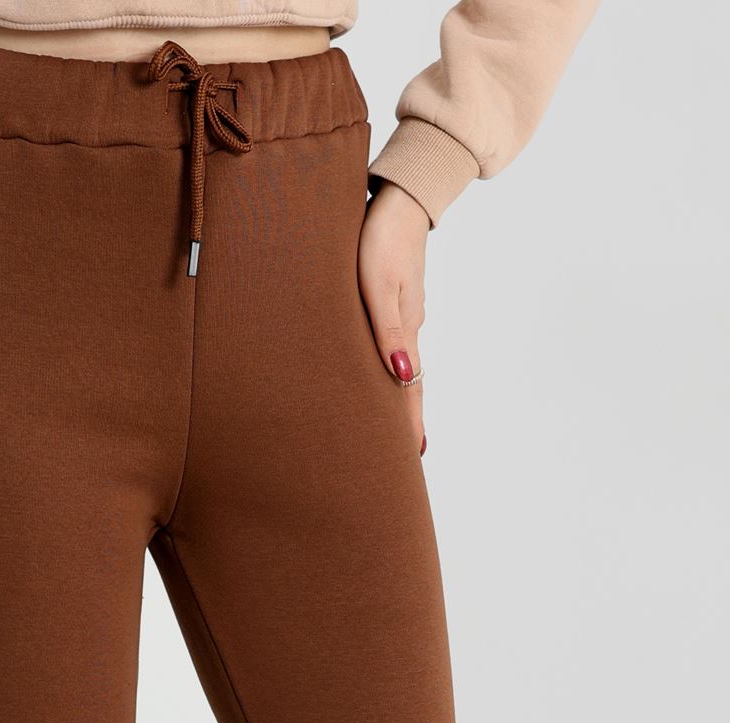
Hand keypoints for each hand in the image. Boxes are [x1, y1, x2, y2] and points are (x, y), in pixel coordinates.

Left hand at [358, 183, 430, 456]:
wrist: (399, 193)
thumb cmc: (380, 238)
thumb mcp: (380, 287)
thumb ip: (389, 333)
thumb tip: (404, 377)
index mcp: (407, 330)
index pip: (411, 390)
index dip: (410, 425)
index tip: (413, 457)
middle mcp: (409, 325)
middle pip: (410, 383)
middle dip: (406, 420)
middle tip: (406, 454)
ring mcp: (404, 310)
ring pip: (401, 362)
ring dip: (398, 394)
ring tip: (392, 423)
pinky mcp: (394, 295)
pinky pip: (392, 340)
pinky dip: (390, 366)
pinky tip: (386, 369)